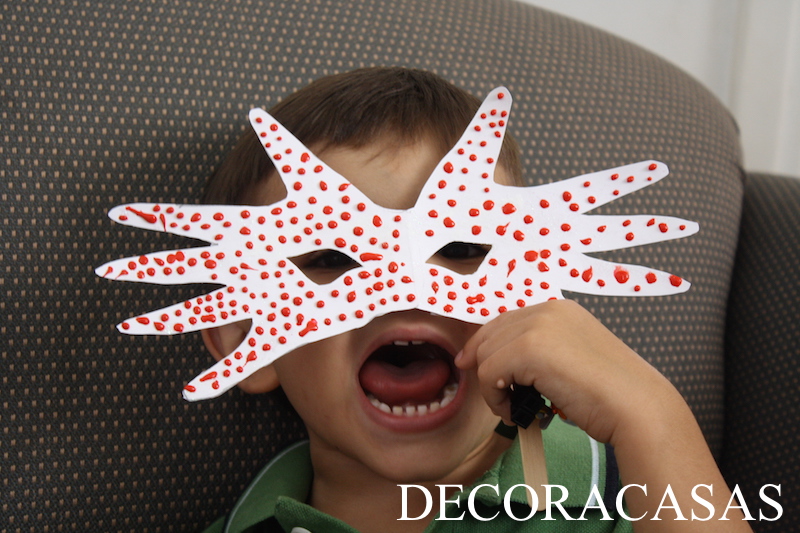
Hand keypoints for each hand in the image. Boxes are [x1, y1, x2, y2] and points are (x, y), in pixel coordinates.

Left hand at [456, 299, 672, 445]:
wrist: (636, 406)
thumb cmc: (609, 394)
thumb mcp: (571, 359)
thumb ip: (540, 352)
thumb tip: (498, 364)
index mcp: (559, 309)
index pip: (505, 322)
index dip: (484, 344)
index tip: (471, 365)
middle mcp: (547, 310)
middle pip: (490, 336)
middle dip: (485, 368)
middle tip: (499, 398)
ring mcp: (538, 326)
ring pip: (486, 356)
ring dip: (494, 389)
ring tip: (516, 409)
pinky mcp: (529, 348)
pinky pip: (490, 374)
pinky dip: (496, 398)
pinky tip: (517, 413)